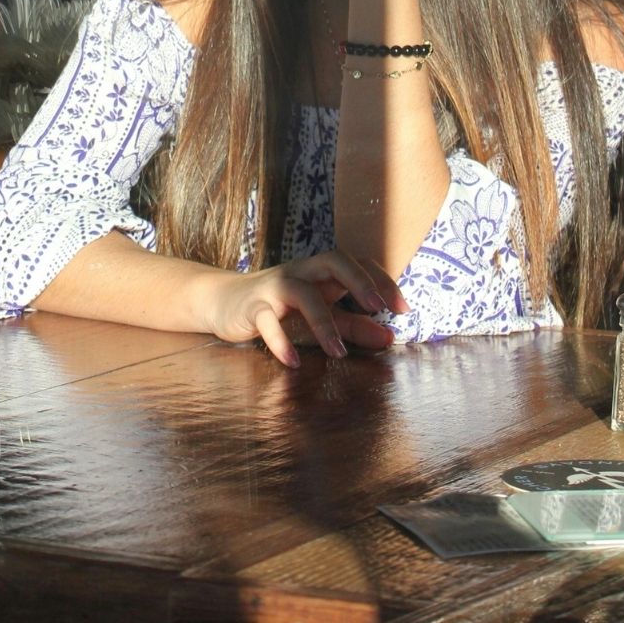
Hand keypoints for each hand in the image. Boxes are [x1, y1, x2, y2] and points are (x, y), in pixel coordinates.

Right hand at [198, 252, 409, 367]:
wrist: (222, 302)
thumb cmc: (277, 308)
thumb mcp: (318, 316)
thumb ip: (352, 326)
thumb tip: (389, 337)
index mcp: (319, 272)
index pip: (356, 263)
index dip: (381, 280)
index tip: (402, 308)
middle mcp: (300, 273)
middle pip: (333, 261)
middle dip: (359, 281)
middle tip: (379, 308)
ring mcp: (274, 288)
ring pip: (302, 293)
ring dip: (324, 322)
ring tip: (337, 352)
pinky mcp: (251, 307)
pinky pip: (267, 321)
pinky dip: (281, 341)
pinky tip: (294, 362)